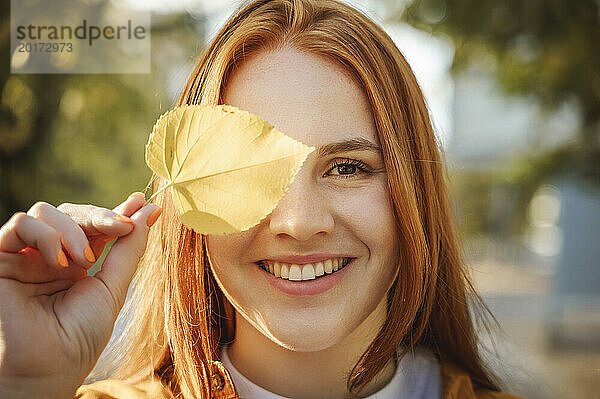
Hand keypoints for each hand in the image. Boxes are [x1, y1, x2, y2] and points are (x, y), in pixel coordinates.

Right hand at [0, 193, 161, 398]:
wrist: (43, 371)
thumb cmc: (77, 339)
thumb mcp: (111, 289)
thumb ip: (129, 250)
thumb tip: (150, 212)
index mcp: (77, 265)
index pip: (96, 227)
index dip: (117, 212)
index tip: (140, 203)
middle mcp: (50, 257)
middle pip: (72, 213)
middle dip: (100, 215)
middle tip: (122, 227)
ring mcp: (25, 256)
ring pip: (46, 212)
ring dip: (73, 230)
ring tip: (84, 261)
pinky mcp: (0, 258)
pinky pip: (20, 225)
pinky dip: (46, 235)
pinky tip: (60, 262)